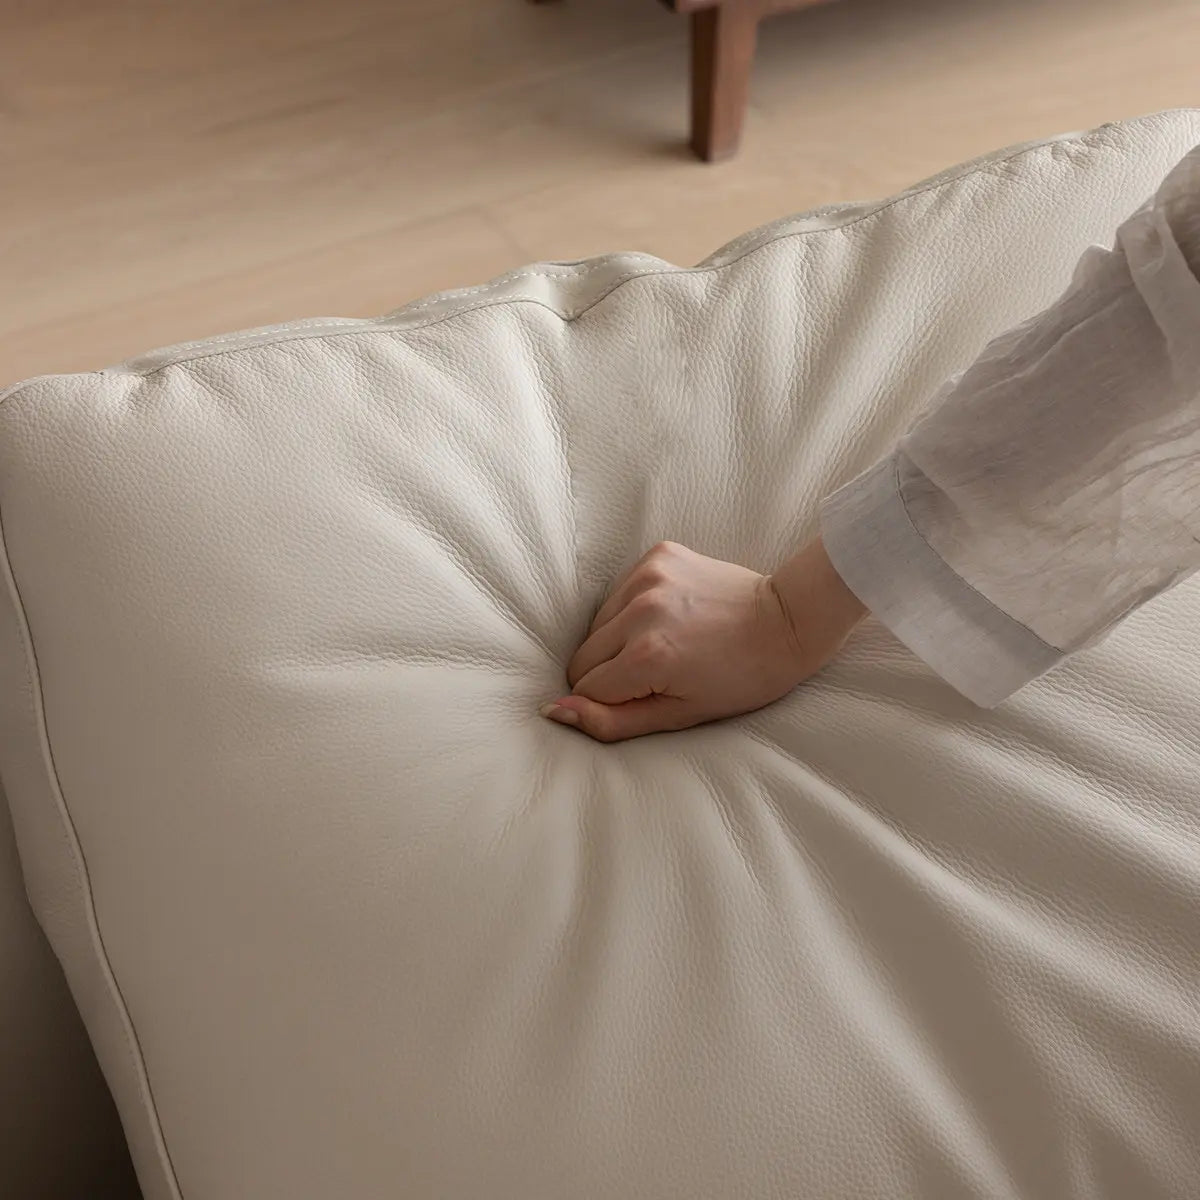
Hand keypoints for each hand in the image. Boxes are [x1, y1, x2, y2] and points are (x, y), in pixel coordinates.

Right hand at [539, 537, 865, 741]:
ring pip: (597, 624)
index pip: (585, 686)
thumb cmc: (740, 679)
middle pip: (583, 654)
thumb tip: (553, 710)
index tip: (645, 696)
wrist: (785, 622)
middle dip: (608, 671)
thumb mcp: (679, 715)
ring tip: (665, 643)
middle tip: (655, 674)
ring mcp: (648, 577)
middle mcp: (641, 611)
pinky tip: (669, 616)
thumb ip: (611, 720)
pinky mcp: (656, 555)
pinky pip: (618, 593)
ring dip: (618, 639)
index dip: (610, 699)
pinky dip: (633, 609)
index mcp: (647, 657)